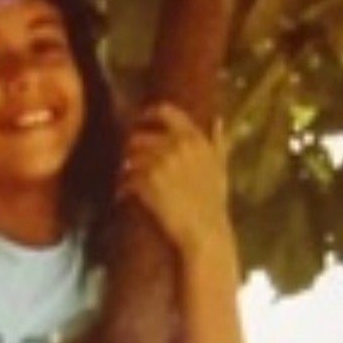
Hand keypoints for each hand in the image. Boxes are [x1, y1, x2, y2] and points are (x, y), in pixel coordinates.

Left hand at [117, 103, 231, 258]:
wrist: (205, 231)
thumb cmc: (213, 202)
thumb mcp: (220, 168)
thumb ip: (218, 142)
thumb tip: (218, 120)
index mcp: (194, 139)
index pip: (166, 111)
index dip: (149, 114)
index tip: (141, 122)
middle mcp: (177, 146)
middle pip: (139, 136)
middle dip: (131, 149)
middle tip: (129, 161)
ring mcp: (161, 162)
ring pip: (130, 156)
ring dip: (125, 168)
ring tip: (126, 179)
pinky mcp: (147, 182)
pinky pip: (126, 178)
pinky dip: (122, 188)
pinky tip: (123, 196)